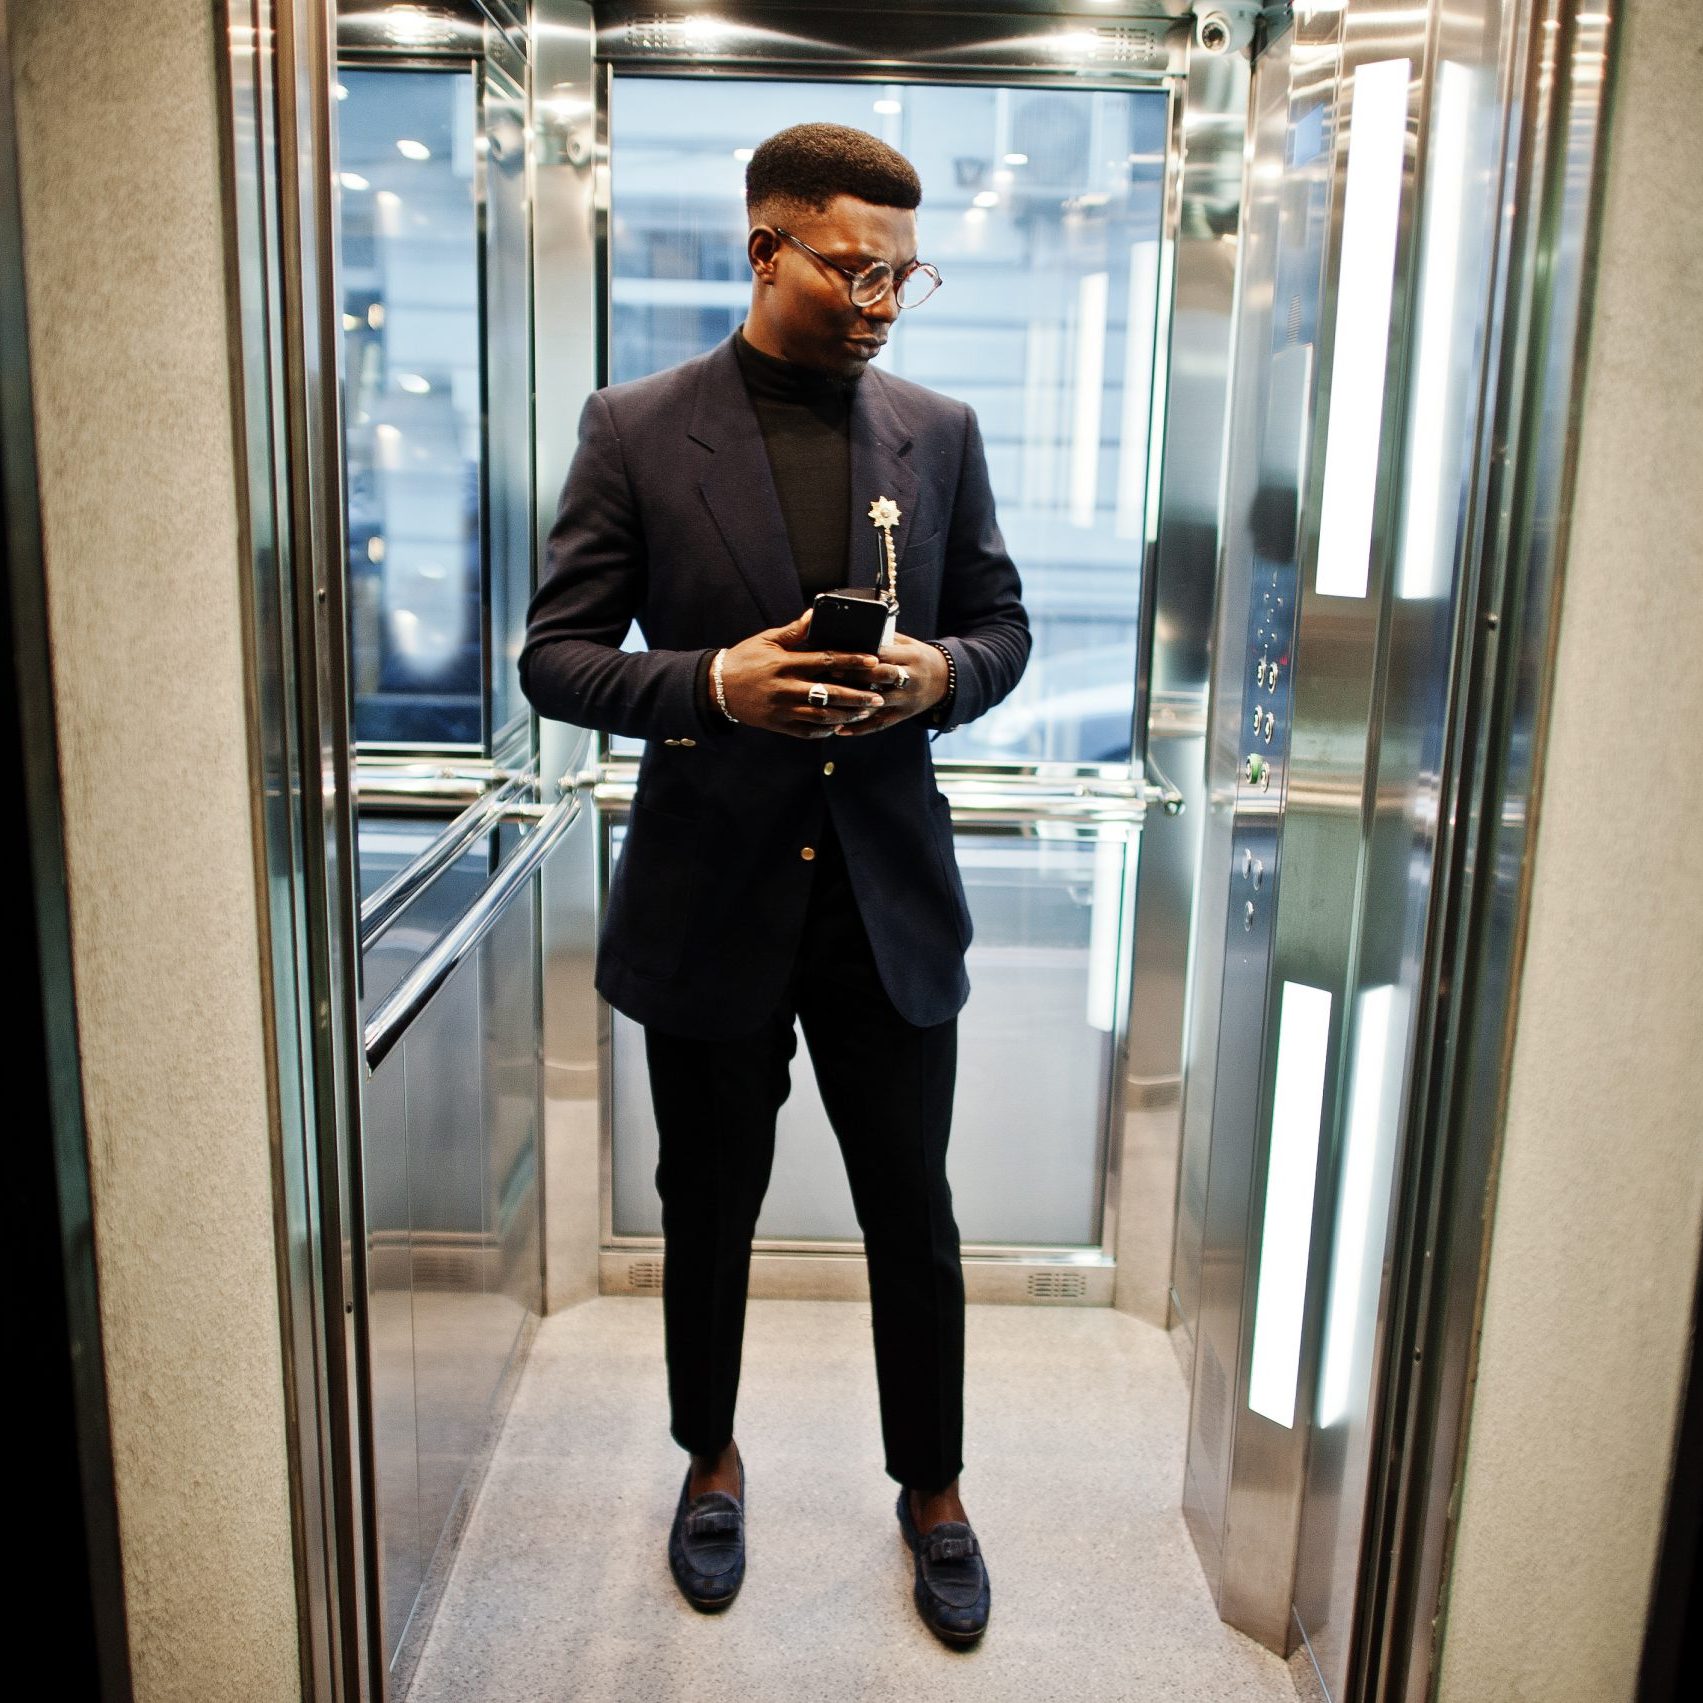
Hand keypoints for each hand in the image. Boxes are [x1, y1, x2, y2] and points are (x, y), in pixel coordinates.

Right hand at [717, 608, 887, 738]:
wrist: (715, 688)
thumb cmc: (744, 659)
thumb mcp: (766, 640)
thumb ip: (794, 631)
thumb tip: (815, 614)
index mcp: (784, 663)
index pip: (825, 660)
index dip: (851, 660)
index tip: (872, 660)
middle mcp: (785, 688)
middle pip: (829, 693)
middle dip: (858, 695)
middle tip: (880, 696)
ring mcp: (782, 710)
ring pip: (822, 716)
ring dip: (847, 715)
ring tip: (866, 713)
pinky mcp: (778, 726)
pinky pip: (807, 731)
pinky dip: (826, 730)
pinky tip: (840, 726)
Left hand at [819, 631, 948, 736]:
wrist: (946, 679)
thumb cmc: (917, 656)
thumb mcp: (907, 643)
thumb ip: (884, 639)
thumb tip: (853, 630)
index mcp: (911, 656)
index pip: (885, 655)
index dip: (862, 656)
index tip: (839, 654)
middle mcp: (912, 678)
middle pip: (881, 677)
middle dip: (855, 676)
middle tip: (829, 674)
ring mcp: (908, 699)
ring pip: (878, 703)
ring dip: (853, 705)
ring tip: (828, 706)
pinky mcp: (904, 715)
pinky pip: (881, 724)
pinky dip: (860, 728)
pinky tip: (840, 731)